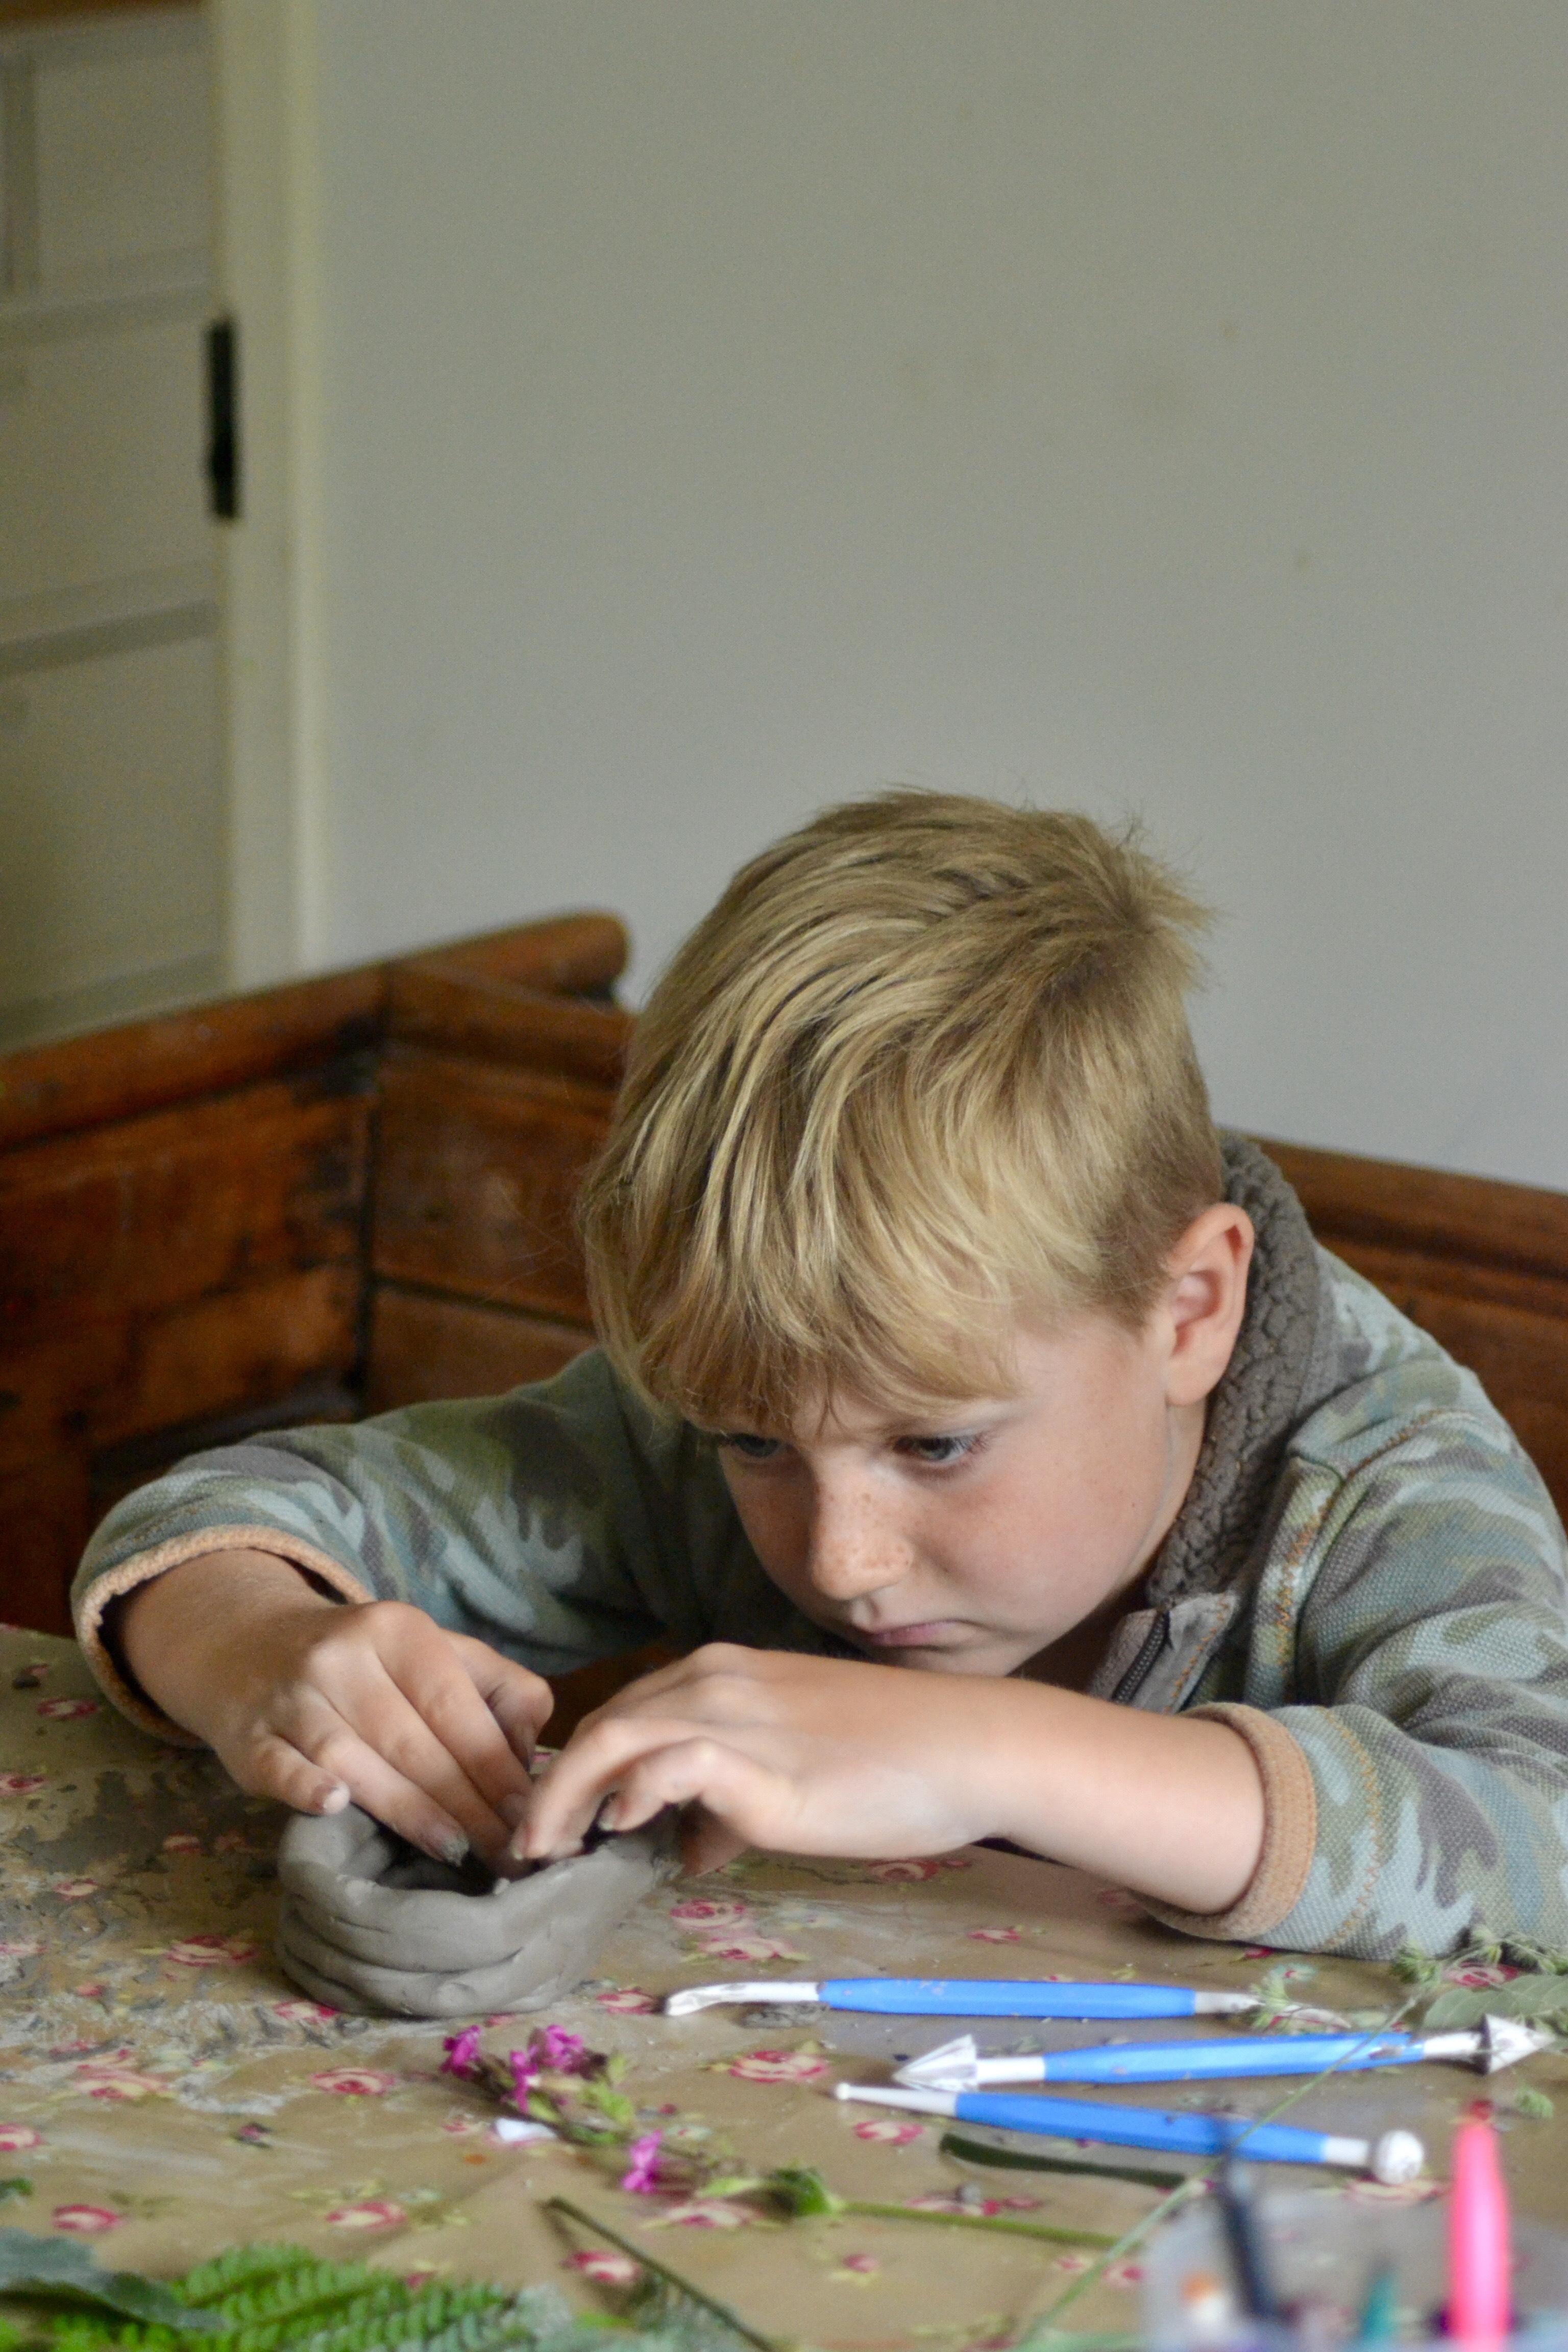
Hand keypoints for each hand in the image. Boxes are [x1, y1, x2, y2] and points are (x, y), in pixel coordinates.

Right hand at [119, 1551, 552, 1870]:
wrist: (248, 1646)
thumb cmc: (366, 1662)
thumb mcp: (434, 1651)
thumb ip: (496, 1689)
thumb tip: (528, 1753)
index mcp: (396, 1630)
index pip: (453, 1704)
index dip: (494, 1764)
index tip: (529, 1813)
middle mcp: (341, 1658)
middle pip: (411, 1740)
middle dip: (467, 1804)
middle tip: (508, 1855)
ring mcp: (289, 1698)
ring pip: (355, 1760)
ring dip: (410, 1811)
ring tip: (458, 1851)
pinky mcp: (246, 1739)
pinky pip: (279, 1767)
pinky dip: (305, 1787)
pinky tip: (335, 1806)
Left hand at [516, 1644, 1001, 1872]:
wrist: (967, 1748)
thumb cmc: (896, 1760)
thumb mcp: (798, 1772)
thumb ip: (730, 1803)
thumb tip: (686, 1850)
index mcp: (723, 1673)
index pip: (623, 1712)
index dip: (576, 1764)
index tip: (553, 1816)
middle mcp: (716, 1682)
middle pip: (603, 1723)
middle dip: (552, 1785)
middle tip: (528, 1845)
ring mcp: (736, 1719)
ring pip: (616, 1737)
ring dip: (567, 1796)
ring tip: (545, 1851)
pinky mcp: (759, 1767)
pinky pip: (671, 1765)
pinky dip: (634, 1794)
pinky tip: (622, 1830)